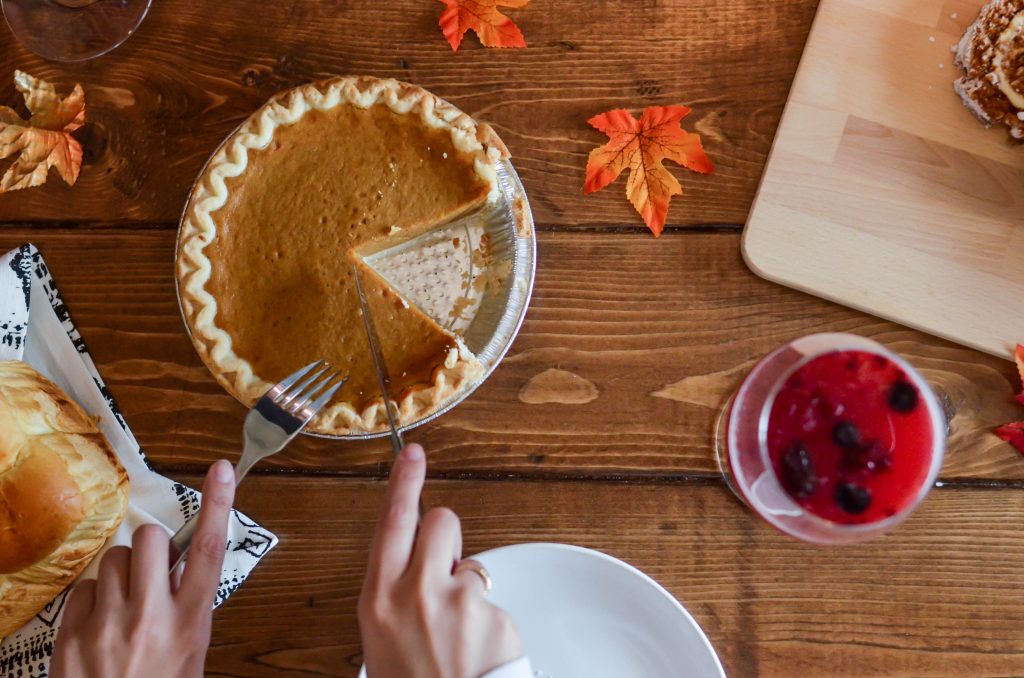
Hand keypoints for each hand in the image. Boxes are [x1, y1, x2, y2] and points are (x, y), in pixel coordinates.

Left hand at [51, 460, 235, 677]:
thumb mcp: (189, 655)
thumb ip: (186, 611)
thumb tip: (178, 571)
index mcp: (191, 622)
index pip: (208, 550)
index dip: (217, 505)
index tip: (220, 470)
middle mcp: (152, 617)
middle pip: (151, 541)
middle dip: (151, 547)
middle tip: (151, 571)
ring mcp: (109, 623)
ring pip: (113, 559)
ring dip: (121, 573)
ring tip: (124, 605)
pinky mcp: (73, 633)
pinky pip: (84, 589)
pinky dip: (93, 600)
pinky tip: (100, 625)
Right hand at [359, 444, 522, 677]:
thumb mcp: (380, 641)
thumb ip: (392, 596)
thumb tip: (408, 567)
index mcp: (378, 598)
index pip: (392, 521)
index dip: (403, 481)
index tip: (412, 451)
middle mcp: (416, 592)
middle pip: (439, 521)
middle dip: (442, 534)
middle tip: (441, 567)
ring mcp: (458, 601)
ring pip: (469, 565)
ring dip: (465, 587)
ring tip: (458, 632)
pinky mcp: (494, 614)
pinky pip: (492, 600)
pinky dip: (488, 620)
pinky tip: (478, 649)